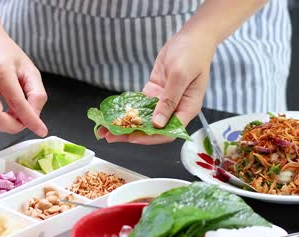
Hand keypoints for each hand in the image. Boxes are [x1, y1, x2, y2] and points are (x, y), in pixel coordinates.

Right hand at [0, 29, 47, 135]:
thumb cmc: (6, 54)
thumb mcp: (29, 69)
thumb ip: (36, 93)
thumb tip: (35, 116)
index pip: (16, 102)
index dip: (30, 120)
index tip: (41, 130)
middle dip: (14, 126)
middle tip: (26, 121)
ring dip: (7, 125)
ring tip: (17, 112)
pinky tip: (7, 110)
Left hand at [99, 32, 215, 144]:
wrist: (192, 37)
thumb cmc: (193, 54)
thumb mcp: (180, 76)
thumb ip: (169, 100)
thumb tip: (158, 123)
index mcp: (186, 108)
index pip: (168, 132)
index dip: (150, 137)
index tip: (132, 137)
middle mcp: (175, 108)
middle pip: (152, 128)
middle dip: (131, 133)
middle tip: (110, 136)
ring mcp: (164, 100)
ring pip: (144, 118)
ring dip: (126, 124)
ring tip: (106, 129)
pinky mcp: (155, 91)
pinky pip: (140, 105)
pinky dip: (128, 110)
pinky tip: (114, 114)